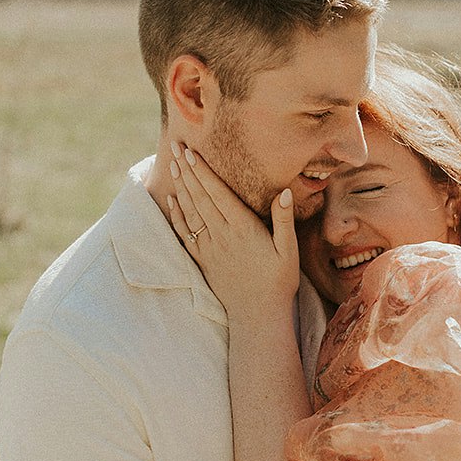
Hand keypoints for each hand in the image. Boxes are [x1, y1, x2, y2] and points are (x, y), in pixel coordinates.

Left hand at [167, 144, 299, 313]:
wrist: (257, 315)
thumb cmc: (278, 281)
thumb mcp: (289, 251)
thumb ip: (284, 221)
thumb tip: (285, 192)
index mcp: (243, 228)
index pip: (218, 193)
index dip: (203, 171)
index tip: (191, 152)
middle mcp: (222, 235)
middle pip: (200, 196)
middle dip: (187, 170)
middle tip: (176, 146)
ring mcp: (210, 247)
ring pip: (190, 211)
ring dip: (180, 187)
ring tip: (172, 165)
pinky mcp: (203, 260)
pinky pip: (185, 233)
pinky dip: (176, 215)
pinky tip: (172, 200)